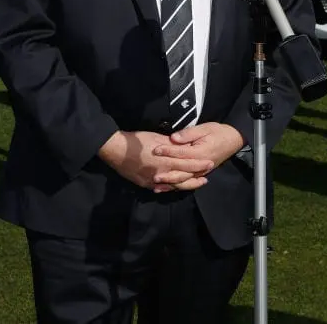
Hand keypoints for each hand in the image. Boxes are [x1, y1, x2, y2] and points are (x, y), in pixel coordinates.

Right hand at [98, 130, 213, 191]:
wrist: (116, 151)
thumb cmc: (137, 141)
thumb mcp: (157, 138)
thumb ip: (172, 145)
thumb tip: (184, 147)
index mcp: (166, 161)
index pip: (188, 164)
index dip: (199, 165)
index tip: (210, 163)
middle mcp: (162, 173)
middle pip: (183, 178)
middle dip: (196, 177)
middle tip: (207, 177)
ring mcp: (153, 181)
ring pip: (174, 186)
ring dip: (186, 185)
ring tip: (196, 184)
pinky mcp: (146, 184)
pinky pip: (162, 188)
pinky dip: (171, 188)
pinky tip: (177, 187)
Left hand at [151, 123, 244, 191]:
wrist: (233, 140)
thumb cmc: (218, 132)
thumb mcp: (204, 128)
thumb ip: (188, 134)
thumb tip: (173, 138)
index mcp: (200, 153)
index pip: (180, 153)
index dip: (167, 152)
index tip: (155, 150)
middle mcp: (201, 166)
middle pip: (181, 172)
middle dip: (166, 174)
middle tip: (153, 175)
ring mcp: (201, 172)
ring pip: (184, 180)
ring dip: (170, 184)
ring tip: (157, 186)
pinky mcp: (201, 173)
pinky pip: (188, 182)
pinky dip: (177, 186)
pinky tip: (167, 188)